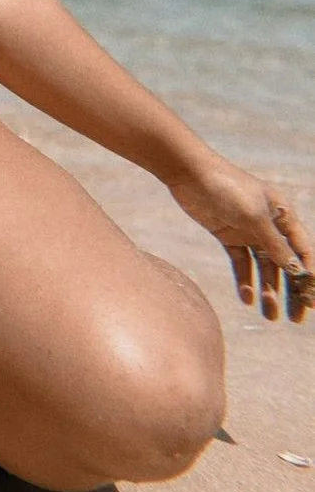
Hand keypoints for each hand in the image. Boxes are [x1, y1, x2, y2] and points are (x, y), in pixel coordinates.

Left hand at [166, 155, 312, 321]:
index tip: (313, 301)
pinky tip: (247, 299)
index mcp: (284, 215)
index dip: (310, 275)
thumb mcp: (254, 216)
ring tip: (270, 316)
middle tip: (296, 318)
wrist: (190, 174)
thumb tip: (297, 270)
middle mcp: (270, 225)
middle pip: (286, 263)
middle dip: (292, 291)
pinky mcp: (228, 235)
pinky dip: (244, 280)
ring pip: (264, 267)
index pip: (304, 250)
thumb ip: (274, 244)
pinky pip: (241, 263)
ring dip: (268, 291)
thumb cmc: (227, 187)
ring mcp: (248, 231)